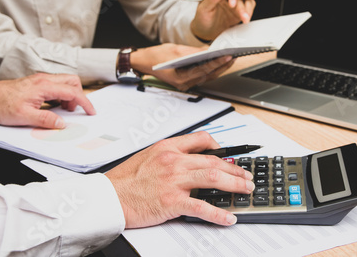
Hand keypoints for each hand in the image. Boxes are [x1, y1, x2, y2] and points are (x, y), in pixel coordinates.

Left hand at [0, 73, 95, 127]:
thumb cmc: (3, 105)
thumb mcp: (24, 117)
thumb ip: (46, 119)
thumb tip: (62, 123)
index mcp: (44, 86)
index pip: (72, 91)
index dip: (85, 102)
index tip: (91, 111)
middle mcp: (45, 79)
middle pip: (72, 81)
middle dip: (79, 95)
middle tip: (75, 110)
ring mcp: (41, 79)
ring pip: (65, 82)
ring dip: (70, 95)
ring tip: (63, 110)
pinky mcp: (37, 82)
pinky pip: (57, 85)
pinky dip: (61, 94)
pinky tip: (54, 105)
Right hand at [105, 131, 254, 227]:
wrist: (109, 197)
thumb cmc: (126, 179)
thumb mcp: (148, 156)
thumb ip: (170, 155)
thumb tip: (191, 159)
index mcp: (168, 147)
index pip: (201, 139)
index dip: (219, 146)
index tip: (229, 154)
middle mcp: (173, 161)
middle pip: (214, 160)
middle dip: (236, 169)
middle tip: (247, 176)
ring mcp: (174, 181)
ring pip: (213, 178)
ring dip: (235, 184)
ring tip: (246, 190)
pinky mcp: (172, 201)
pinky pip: (201, 207)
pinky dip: (218, 214)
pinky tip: (229, 217)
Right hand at [130, 43, 234, 90]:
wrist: (143, 63)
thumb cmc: (155, 57)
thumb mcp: (176, 50)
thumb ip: (194, 51)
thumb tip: (209, 50)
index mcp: (181, 78)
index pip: (204, 70)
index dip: (217, 62)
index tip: (228, 56)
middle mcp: (185, 84)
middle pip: (209, 75)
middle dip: (223, 65)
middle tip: (234, 55)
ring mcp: (186, 84)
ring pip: (207, 76)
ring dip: (219, 67)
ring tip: (229, 57)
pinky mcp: (187, 81)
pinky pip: (203, 75)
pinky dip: (211, 68)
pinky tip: (218, 61)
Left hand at [190, 0, 256, 41]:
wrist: (205, 32)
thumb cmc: (202, 19)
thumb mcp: (203, 10)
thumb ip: (211, 0)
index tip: (233, 4)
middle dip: (242, 6)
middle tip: (242, 15)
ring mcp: (234, 4)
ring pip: (247, 1)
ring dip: (248, 10)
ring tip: (245, 19)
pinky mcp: (239, 12)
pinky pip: (248, 8)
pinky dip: (249, 13)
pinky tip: (246, 18)